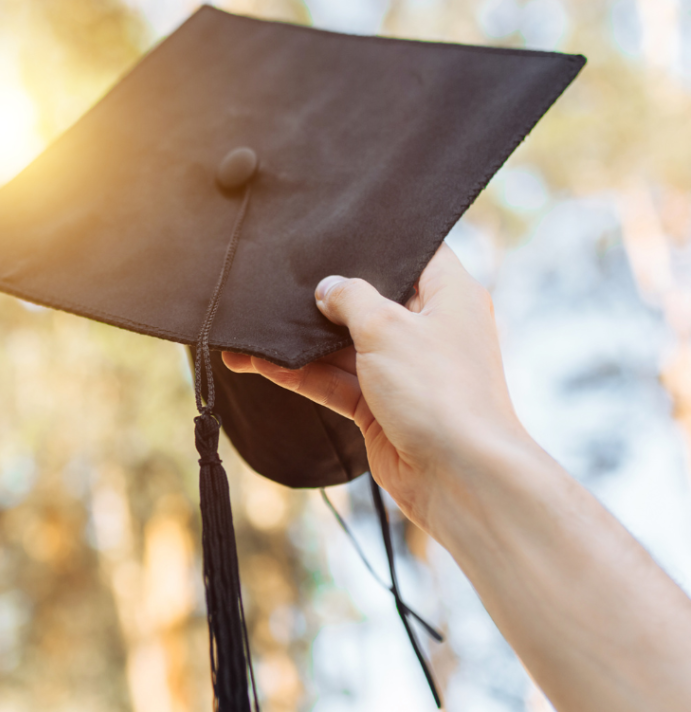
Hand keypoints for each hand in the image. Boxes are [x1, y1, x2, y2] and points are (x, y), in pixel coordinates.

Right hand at [222, 244, 527, 530]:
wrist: (457, 476)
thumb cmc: (438, 392)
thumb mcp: (387, 326)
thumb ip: (350, 298)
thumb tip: (327, 288)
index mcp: (449, 296)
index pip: (415, 254)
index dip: (378, 243)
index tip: (336, 235)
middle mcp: (428, 330)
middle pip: (370, 302)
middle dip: (326, 298)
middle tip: (282, 283)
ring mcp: (403, 371)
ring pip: (345, 347)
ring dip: (301, 343)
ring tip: (253, 331)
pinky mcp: (381, 408)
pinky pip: (335, 382)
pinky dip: (301, 374)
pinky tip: (260, 363)